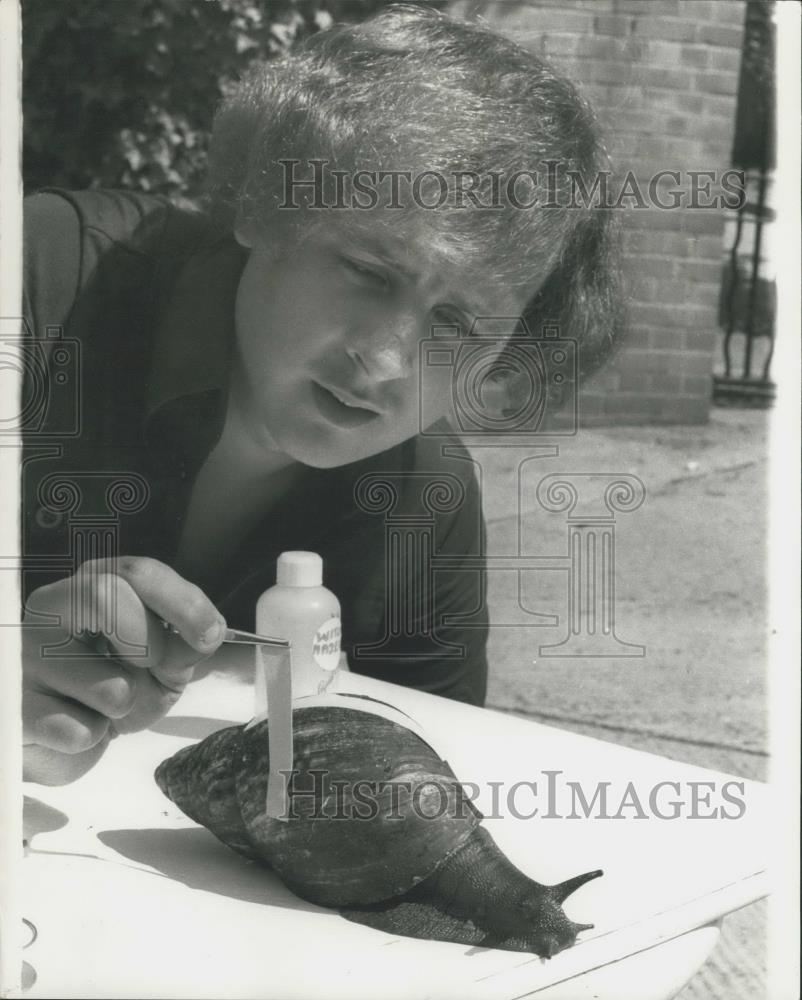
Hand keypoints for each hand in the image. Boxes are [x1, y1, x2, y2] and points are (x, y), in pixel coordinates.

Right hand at [22, 557, 226, 784]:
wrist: (67, 737)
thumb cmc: (118, 686)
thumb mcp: (164, 661)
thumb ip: (185, 643)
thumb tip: (204, 634)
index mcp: (92, 585)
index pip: (138, 572)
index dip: (183, 602)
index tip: (209, 635)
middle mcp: (50, 609)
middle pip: (104, 595)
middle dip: (149, 642)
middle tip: (151, 667)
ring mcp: (26, 657)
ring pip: (107, 683)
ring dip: (125, 706)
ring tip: (105, 706)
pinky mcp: (15, 708)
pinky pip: (79, 729)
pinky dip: (95, 736)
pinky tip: (76, 726)